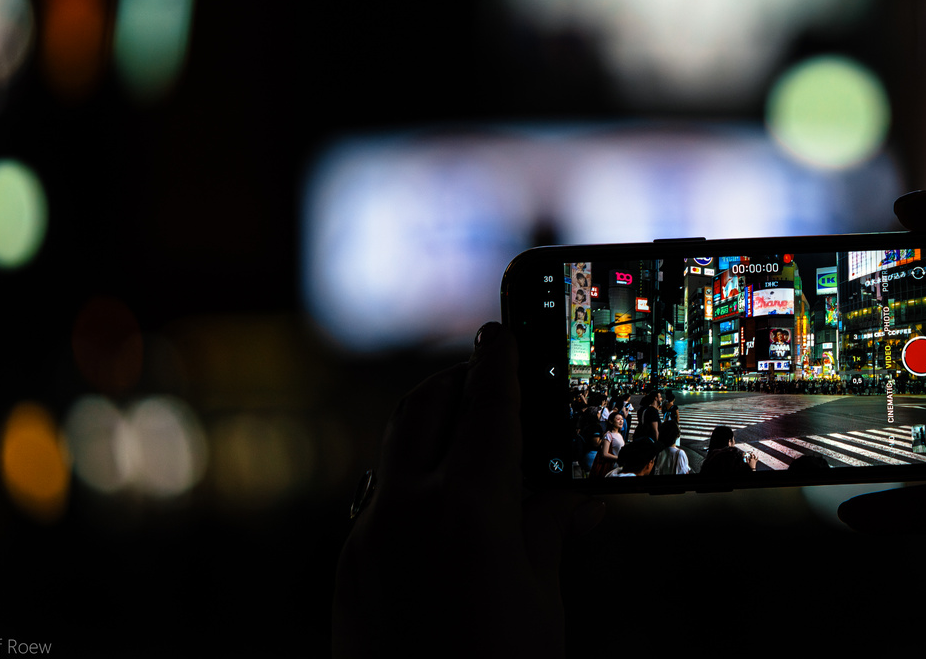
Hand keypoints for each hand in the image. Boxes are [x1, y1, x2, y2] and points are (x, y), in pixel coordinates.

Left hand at [332, 324, 602, 657]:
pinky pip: (380, 495)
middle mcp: (406, 509)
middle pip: (425, 407)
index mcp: (466, 508)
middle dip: (459, 380)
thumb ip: (547, 526)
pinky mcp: (348, 568)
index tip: (502, 328)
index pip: (487, 405)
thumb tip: (577, 489)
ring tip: (472, 431)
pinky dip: (414, 475)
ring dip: (432, 426)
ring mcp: (366, 538)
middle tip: (490, 371)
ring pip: (396, 449)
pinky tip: (447, 500)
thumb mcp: (539, 595)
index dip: (500, 360)